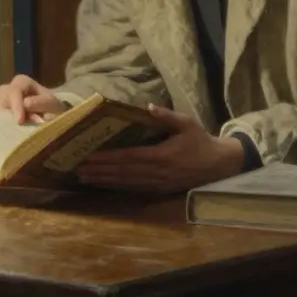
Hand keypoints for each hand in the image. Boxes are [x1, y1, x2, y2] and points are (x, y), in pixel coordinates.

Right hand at [0, 75, 67, 124]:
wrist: (50, 116)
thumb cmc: (51, 107)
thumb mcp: (51, 104)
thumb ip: (40, 102)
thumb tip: (26, 103)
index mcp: (21, 82)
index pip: (14, 91)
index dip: (16, 106)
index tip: (20, 121)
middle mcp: (7, 89)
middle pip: (0, 100)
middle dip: (10, 115)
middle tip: (21, 127)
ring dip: (5, 122)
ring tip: (18, 130)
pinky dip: (2, 126)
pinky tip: (10, 132)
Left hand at [75, 104, 246, 192]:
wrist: (219, 165)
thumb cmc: (200, 141)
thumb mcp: (187, 123)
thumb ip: (167, 116)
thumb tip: (148, 106)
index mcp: (162, 155)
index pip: (129, 157)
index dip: (108, 158)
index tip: (90, 157)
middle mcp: (157, 172)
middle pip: (123, 172)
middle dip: (99, 171)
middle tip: (77, 168)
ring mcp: (157, 183)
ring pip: (126, 183)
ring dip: (104, 180)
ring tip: (83, 177)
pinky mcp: (159, 190)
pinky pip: (134, 189)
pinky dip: (116, 186)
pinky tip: (103, 184)